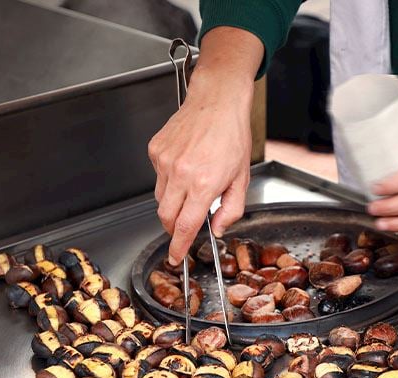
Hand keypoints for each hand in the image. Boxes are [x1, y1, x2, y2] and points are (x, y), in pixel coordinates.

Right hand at [148, 27, 262, 264]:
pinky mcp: (155, 150)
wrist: (217, 100)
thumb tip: (217, 228)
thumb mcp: (242, 178)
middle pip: (166, 217)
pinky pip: (157, 176)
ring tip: (191, 186)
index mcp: (203, 184)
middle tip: (184, 226)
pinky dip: (169, 179)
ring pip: (160, 198)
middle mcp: (180, 174)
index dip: (179, 246)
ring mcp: (164, 161)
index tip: (176, 256)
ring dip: (173, 203)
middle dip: (174, 228)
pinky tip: (185, 165)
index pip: (185, 226)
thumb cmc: (232, 135)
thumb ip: (231, 209)